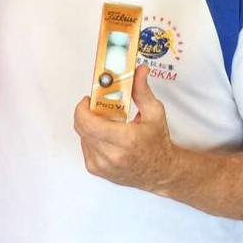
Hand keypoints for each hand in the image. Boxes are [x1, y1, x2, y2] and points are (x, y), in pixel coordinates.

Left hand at [74, 65, 176, 192]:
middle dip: (86, 112)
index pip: (88, 122)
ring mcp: (102, 165)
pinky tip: (107, 136)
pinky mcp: (96, 169)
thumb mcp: (154, 113)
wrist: (160, 172)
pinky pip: (85, 146)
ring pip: (82, 136)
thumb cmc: (158, 144)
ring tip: (108, 123)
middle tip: (98, 106)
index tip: (90, 99)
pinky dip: (91, 137)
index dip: (83, 107)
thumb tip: (138, 71)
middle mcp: (111, 155)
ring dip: (90, 125)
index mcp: (125, 140)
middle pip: (81, 127)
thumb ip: (142, 90)